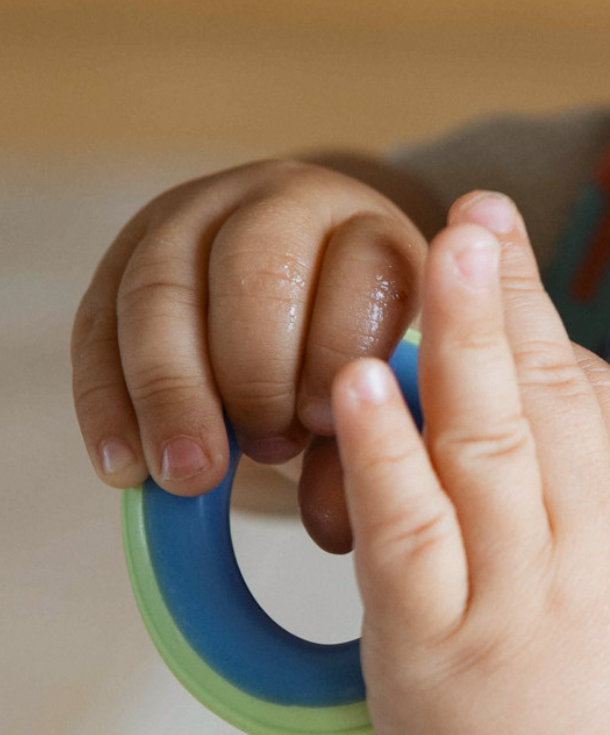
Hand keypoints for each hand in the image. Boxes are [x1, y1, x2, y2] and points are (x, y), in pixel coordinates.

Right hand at [71, 159, 426, 551]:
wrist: (313, 299)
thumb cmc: (364, 359)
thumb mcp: (387, 390)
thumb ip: (370, 443)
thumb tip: (331, 526)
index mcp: (372, 234)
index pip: (359, 272)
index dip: (335, 352)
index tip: (322, 425)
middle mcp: (283, 208)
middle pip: (253, 271)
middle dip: (252, 371)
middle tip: (264, 451)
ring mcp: (197, 220)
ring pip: (162, 289)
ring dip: (171, 393)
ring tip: (190, 476)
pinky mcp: (127, 257)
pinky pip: (97, 324)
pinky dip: (107, 403)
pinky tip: (124, 469)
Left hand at [331, 192, 609, 734]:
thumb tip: (588, 473)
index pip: (588, 403)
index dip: (543, 318)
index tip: (511, 249)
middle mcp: (581, 552)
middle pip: (543, 400)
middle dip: (506, 297)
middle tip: (478, 210)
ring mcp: (516, 598)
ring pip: (487, 445)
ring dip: (456, 341)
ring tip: (431, 252)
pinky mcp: (444, 652)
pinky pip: (414, 537)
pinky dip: (387, 455)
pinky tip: (361, 388)